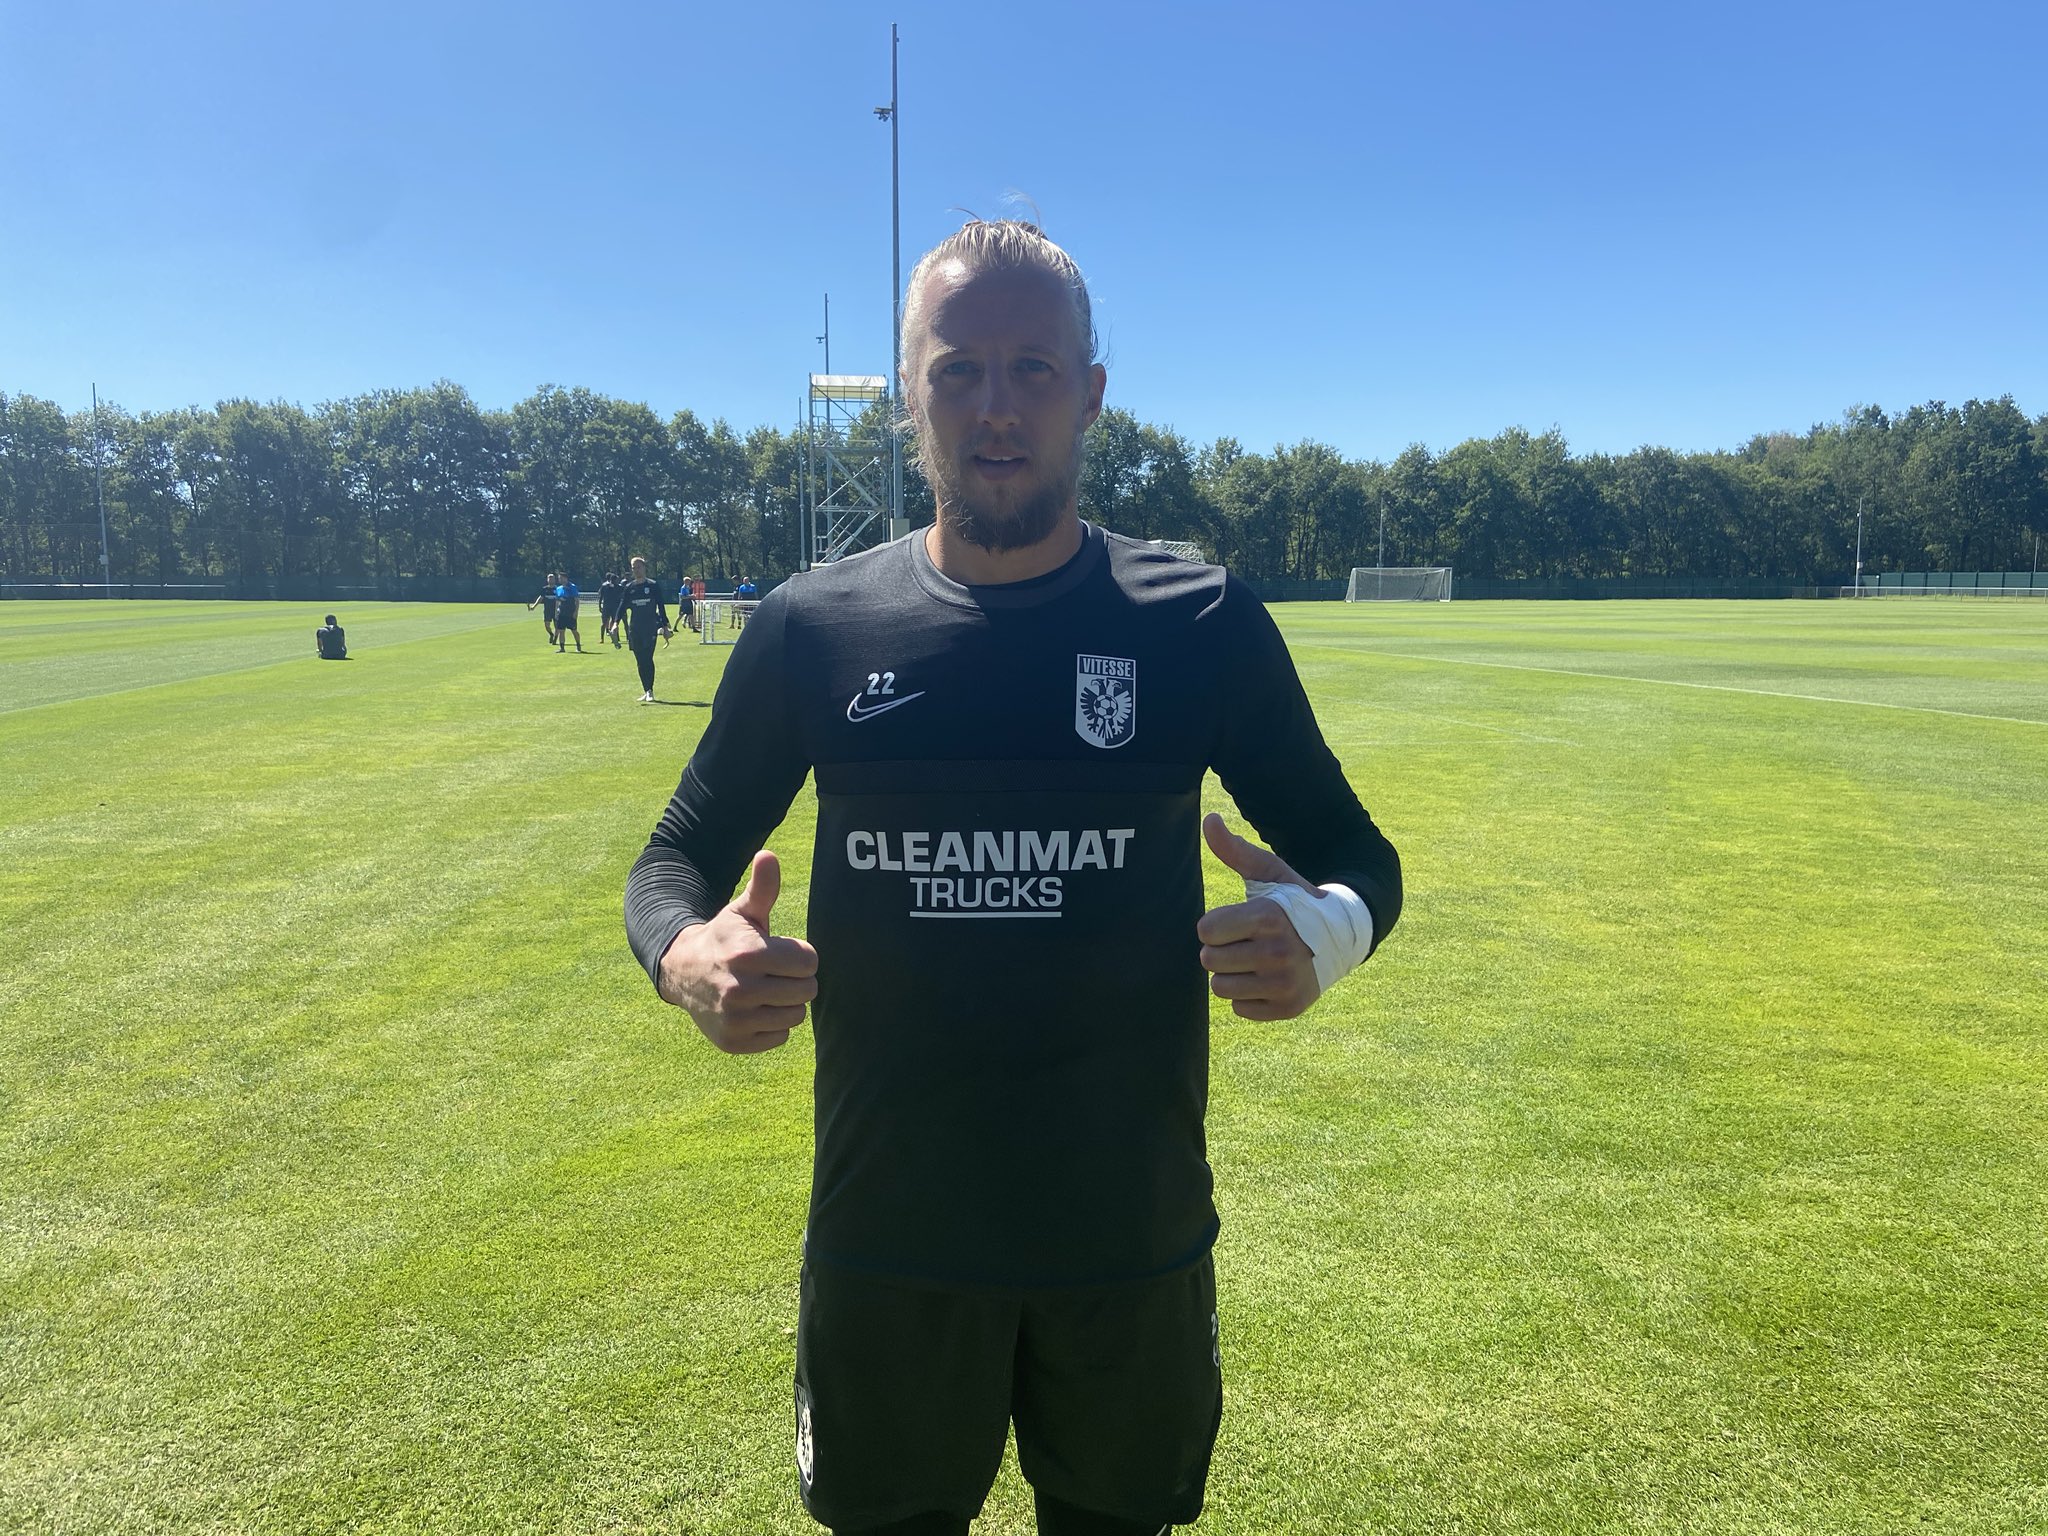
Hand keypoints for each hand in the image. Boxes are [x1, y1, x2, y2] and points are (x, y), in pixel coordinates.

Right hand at [656, 850, 819, 1053]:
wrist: (683, 972)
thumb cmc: (725, 938)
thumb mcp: (742, 912)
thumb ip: (762, 888)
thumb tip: (768, 856)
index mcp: (748, 955)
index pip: (809, 962)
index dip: (800, 956)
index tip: (781, 953)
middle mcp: (740, 990)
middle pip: (807, 991)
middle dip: (796, 980)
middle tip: (775, 973)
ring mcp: (735, 1019)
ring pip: (796, 1016)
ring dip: (786, 1004)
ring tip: (766, 990)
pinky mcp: (733, 1042)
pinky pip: (780, 1037)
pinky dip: (772, 1026)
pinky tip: (754, 1010)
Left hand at [1196, 813, 1321, 1020]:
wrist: (1340, 936)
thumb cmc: (1294, 902)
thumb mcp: (1270, 873)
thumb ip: (1235, 850)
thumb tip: (1209, 819)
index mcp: (1269, 917)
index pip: (1206, 930)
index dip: (1215, 925)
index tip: (1237, 921)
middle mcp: (1279, 953)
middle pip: (1209, 961)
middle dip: (1220, 950)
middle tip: (1246, 942)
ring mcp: (1285, 984)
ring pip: (1220, 988)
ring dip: (1231, 974)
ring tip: (1254, 960)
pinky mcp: (1289, 1008)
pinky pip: (1239, 1008)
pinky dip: (1248, 996)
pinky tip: (1266, 979)